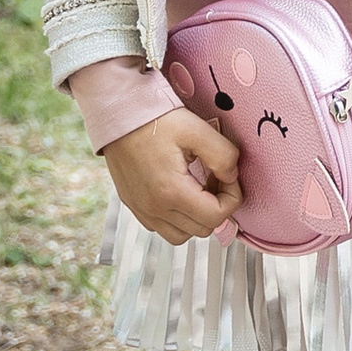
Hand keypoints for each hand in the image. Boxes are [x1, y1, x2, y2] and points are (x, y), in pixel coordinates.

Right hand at [104, 107, 242, 244]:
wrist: (119, 115)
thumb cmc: (155, 120)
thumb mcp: (197, 129)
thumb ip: (223, 155)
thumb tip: (232, 176)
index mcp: (171, 192)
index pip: (216, 216)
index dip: (232, 198)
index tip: (229, 177)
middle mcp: (154, 208)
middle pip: (202, 229)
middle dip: (217, 206)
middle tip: (215, 179)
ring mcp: (141, 210)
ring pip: (181, 235)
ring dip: (197, 217)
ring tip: (198, 188)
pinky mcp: (133, 206)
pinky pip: (161, 227)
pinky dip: (176, 218)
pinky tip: (180, 191)